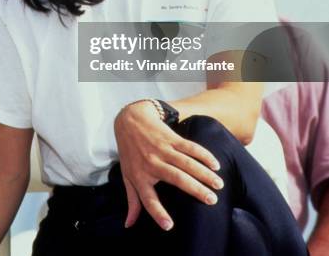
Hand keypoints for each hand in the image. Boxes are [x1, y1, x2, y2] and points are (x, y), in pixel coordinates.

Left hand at [113, 101, 222, 231]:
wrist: (129, 119)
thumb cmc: (129, 152)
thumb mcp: (127, 175)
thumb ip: (132, 200)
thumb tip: (129, 225)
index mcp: (140, 177)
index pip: (148, 199)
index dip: (157, 213)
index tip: (169, 226)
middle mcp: (152, 164)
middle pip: (177, 179)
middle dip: (196, 190)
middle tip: (212, 200)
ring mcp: (163, 149)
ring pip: (187, 163)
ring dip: (204, 173)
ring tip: (219, 184)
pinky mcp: (171, 138)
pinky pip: (190, 147)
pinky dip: (203, 155)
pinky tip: (215, 164)